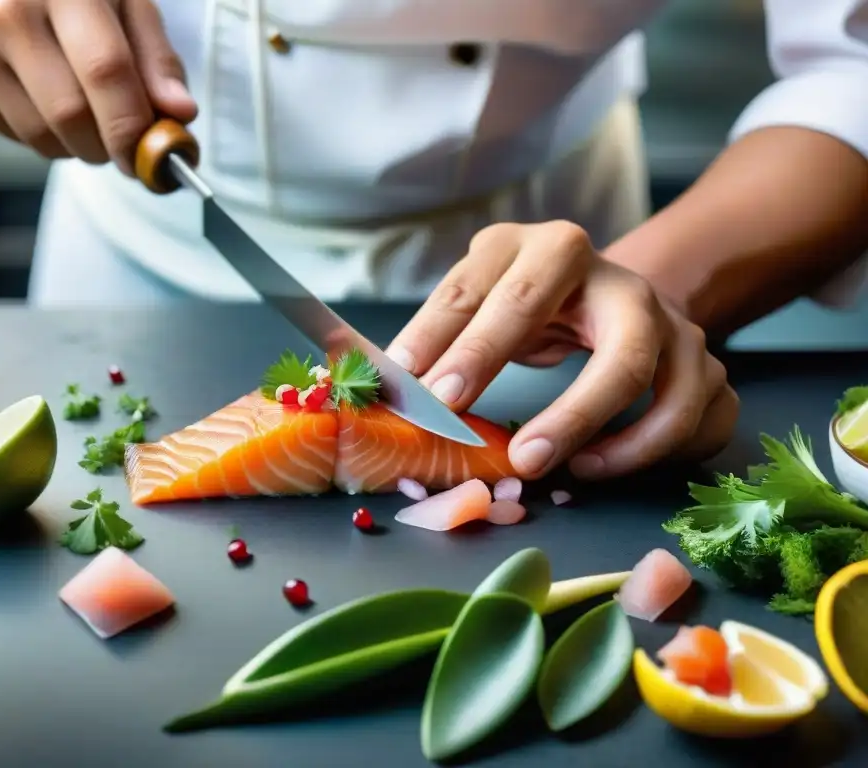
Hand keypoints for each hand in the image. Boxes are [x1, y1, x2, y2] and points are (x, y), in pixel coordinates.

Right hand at [0, 0, 196, 173]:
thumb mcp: (125, 3)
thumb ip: (157, 58)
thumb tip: (181, 113)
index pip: (105, 71)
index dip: (136, 124)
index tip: (161, 154)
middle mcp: (9, 13)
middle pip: (74, 115)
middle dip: (113, 145)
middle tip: (131, 143)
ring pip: (48, 138)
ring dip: (85, 146)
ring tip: (92, 112)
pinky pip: (25, 141)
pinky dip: (55, 140)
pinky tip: (54, 103)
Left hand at [387, 222, 738, 479]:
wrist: (607, 293)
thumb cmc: (524, 305)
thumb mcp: (479, 301)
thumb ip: (438, 337)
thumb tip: (383, 383)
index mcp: (543, 250)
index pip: (494, 288)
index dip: (456, 339)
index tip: (423, 390)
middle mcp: (613, 278)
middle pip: (587, 326)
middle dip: (564, 405)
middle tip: (503, 448)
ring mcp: (668, 320)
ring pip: (657, 375)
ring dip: (603, 429)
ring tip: (547, 463)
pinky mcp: (704, 364)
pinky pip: (702, 415)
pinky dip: (655, 450)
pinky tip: (596, 465)